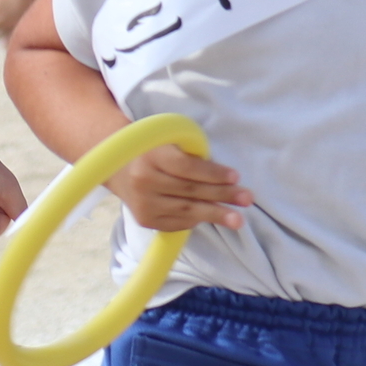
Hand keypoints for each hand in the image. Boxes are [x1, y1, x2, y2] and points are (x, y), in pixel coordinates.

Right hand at [110, 143, 250, 232]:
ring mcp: (144, 203)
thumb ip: (191, 155)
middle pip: (189, 191)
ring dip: (216, 214)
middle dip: (222, 196)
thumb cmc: (154, 151)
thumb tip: (226, 178)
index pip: (186, 167)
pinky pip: (178, 222)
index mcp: (151, 156)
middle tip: (247, 199)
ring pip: (186, 211)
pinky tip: (213, 217)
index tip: (236, 176)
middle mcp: (144, 181)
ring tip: (238, 219)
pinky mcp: (146, 220)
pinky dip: (197, 219)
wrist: (118, 168)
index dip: (213, 173)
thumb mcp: (169, 143)